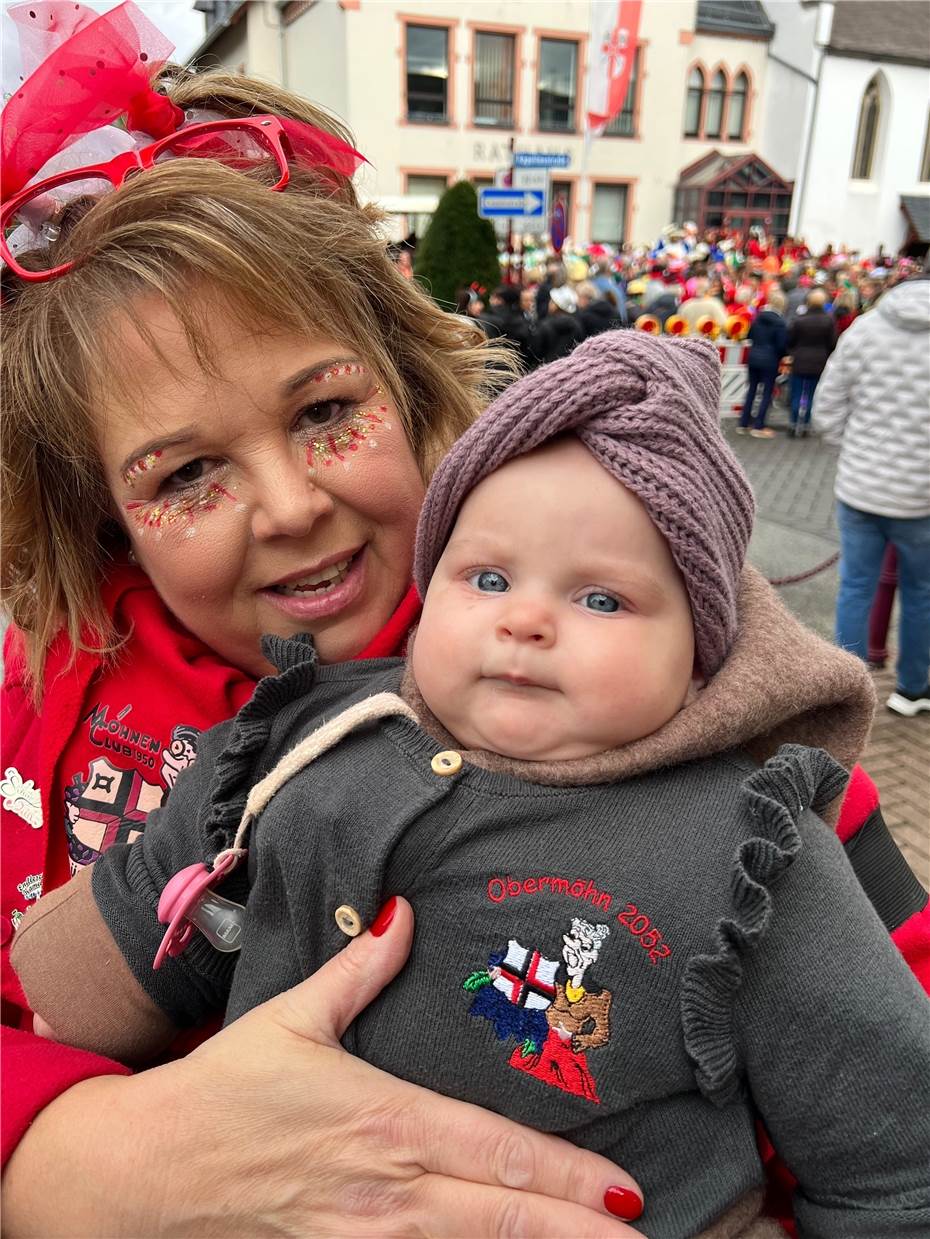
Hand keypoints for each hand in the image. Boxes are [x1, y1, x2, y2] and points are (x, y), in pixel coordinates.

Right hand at [3, 898, 643, 1236]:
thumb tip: (402, 912)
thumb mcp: (292, 1016)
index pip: (495, 1151)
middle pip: (500, 1216)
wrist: (145, 1170)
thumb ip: (359, 968)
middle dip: (579, 1234)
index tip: (625, 1191)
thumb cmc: (223, 1089)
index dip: (566, 1176)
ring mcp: (362, 1237)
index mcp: (384, 1117)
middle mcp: (386, 1186)